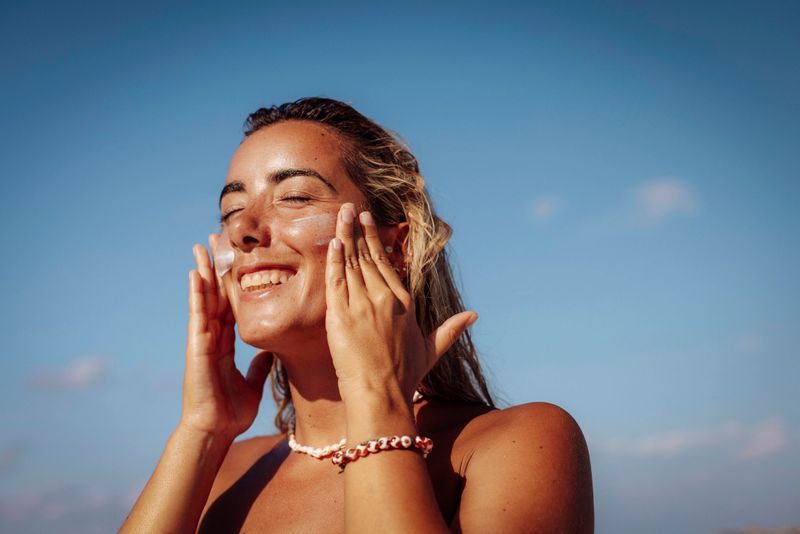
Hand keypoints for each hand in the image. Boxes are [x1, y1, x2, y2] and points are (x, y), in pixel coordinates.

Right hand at [180, 238, 272, 438]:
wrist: (214, 430)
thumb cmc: (229, 412)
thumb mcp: (252, 383)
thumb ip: (258, 366)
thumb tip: (269, 353)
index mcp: (224, 344)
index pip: (229, 305)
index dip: (231, 283)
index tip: (235, 261)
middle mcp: (212, 337)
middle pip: (214, 294)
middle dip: (215, 267)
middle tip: (215, 240)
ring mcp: (202, 339)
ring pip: (203, 298)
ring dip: (203, 271)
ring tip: (202, 246)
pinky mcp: (197, 346)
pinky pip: (197, 314)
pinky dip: (196, 293)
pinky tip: (195, 273)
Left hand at [324, 203, 477, 402]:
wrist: (381, 394)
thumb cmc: (404, 377)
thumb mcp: (431, 350)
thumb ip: (450, 330)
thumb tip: (474, 315)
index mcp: (404, 303)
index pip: (387, 263)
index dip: (377, 240)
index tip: (369, 221)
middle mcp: (385, 298)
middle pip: (368, 257)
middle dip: (358, 230)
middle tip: (349, 208)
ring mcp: (363, 305)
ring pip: (352, 263)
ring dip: (345, 236)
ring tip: (339, 214)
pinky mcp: (342, 315)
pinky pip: (337, 281)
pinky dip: (335, 259)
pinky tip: (333, 241)